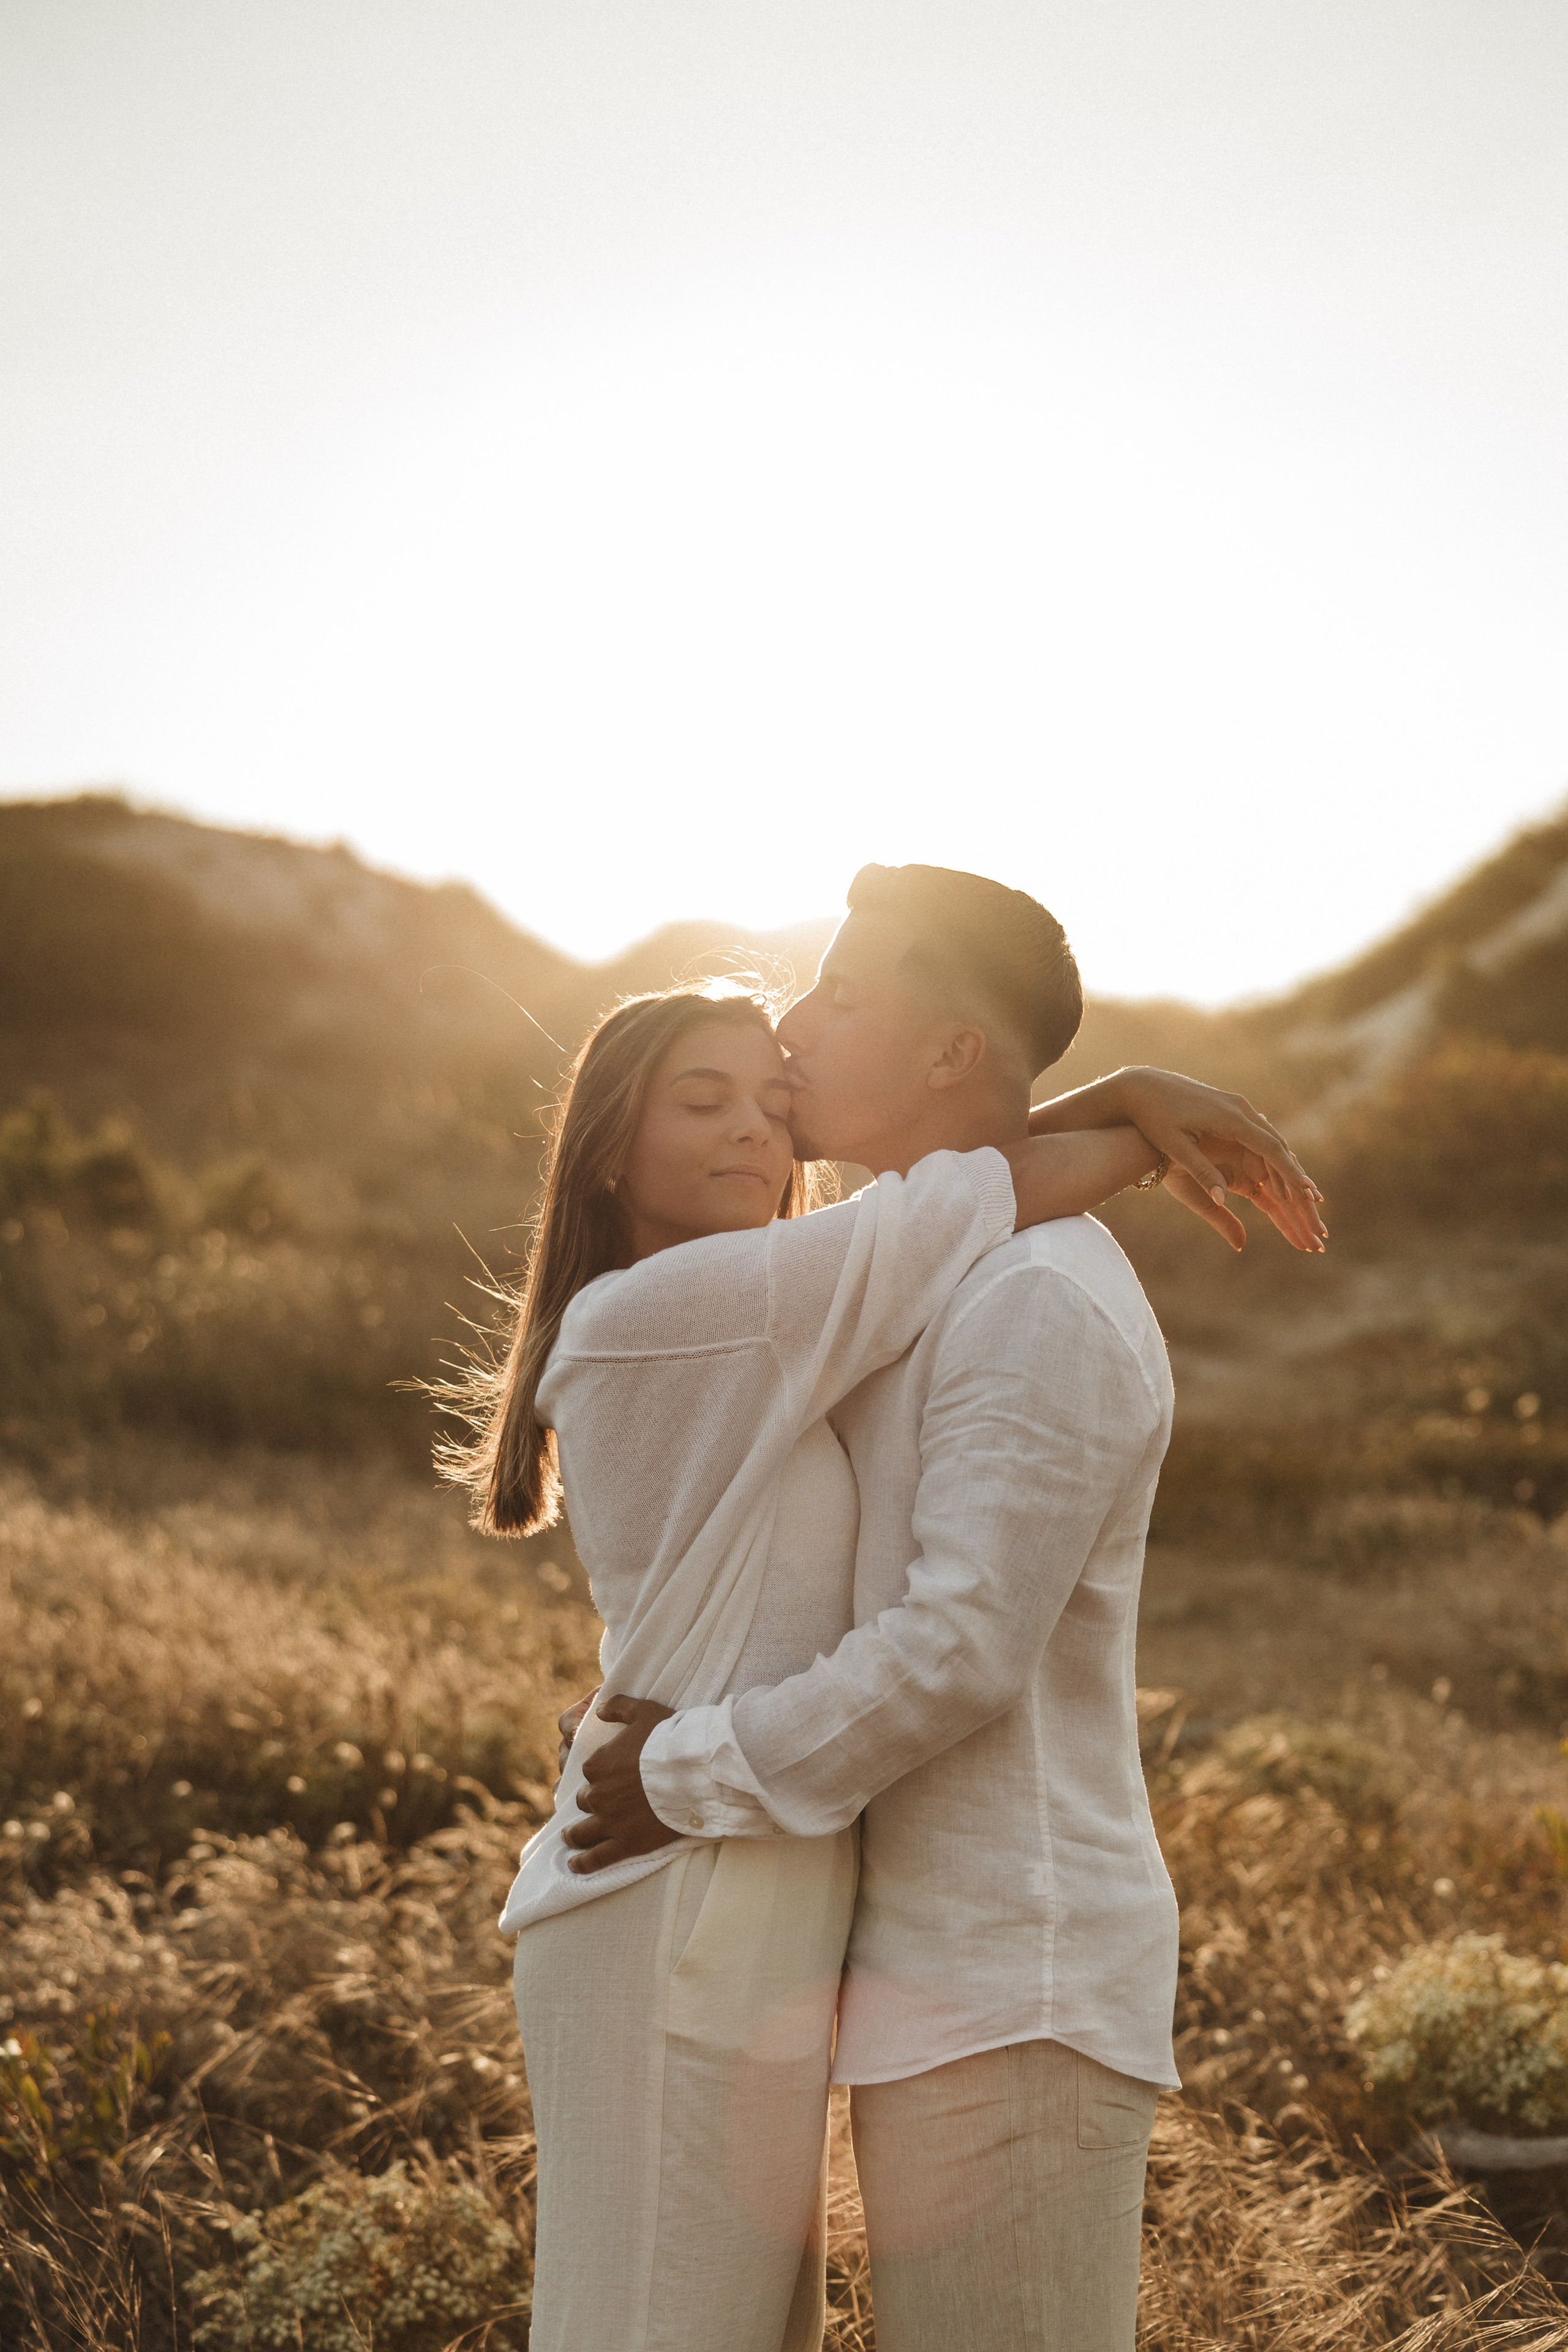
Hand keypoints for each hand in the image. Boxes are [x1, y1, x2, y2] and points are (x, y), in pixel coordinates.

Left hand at [561, 1694, 679, 1873]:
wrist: (694, 1772)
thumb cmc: (670, 1738)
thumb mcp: (644, 1710)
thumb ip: (618, 1706)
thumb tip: (598, 1710)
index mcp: (597, 1764)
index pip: (588, 1772)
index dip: (598, 1775)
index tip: (607, 1776)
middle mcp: (598, 1794)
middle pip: (586, 1801)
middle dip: (590, 1802)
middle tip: (600, 1805)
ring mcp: (610, 1821)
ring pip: (582, 1832)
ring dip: (574, 1835)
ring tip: (570, 1838)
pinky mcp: (626, 1844)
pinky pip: (596, 1858)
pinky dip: (582, 1864)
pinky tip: (574, 1866)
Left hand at [1105, 1069, 1325, 1253]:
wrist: (1142, 1087)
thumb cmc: (1154, 1119)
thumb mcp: (1175, 1148)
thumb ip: (1202, 1173)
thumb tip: (1222, 1201)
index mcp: (1231, 1119)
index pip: (1270, 1150)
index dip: (1290, 1173)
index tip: (1307, 1193)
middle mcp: (1240, 1109)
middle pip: (1277, 1144)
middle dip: (1295, 1172)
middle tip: (1313, 1198)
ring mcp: (1236, 1105)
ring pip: (1269, 1137)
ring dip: (1285, 1162)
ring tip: (1300, 1188)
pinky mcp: (1229, 1106)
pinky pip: (1258, 1131)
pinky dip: (1270, 1151)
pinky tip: (1276, 1167)